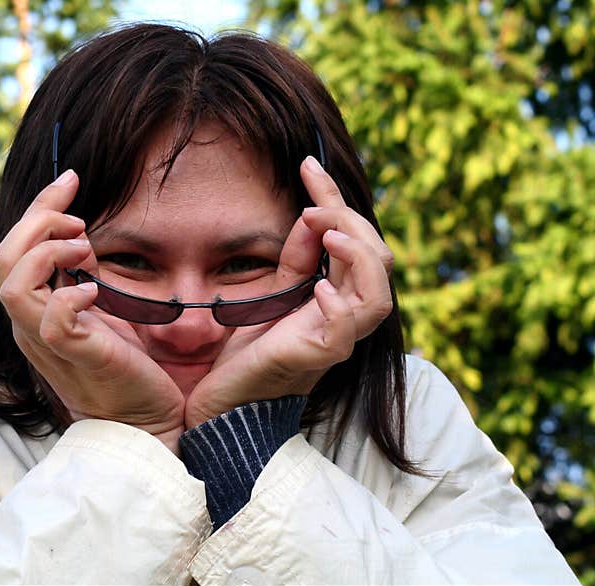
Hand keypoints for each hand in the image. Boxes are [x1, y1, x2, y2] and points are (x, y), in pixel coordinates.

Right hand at [0, 170, 185, 452]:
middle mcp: (30, 325)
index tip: (71, 180)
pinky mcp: (75, 358)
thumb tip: (77, 237)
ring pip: (14, 285)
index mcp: (33, 310)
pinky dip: (70, 296)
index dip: (39, 208)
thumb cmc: (125, 365)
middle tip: (80, 218)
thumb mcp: (96, 309)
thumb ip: (78, 276)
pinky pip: (52, 322)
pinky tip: (95, 290)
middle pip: (4, 258)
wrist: (145, 420)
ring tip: (85, 250)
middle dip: (39, 220)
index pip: (13, 249)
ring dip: (50, 253)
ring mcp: (47, 344)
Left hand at [183, 156, 393, 427]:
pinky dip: (340, 304)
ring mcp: (335, 340)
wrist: (222, 405)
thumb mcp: (269, 295)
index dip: (334, 198)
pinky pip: (347, 331)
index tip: (307, 164)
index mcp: (334, 297)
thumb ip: (293, 260)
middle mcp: (343, 317)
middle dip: (350, 221)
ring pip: (377, 296)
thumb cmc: (246, 355)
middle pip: (377, 261)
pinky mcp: (318, 359)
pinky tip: (318, 286)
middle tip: (313, 201)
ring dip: (358, 258)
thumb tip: (310, 216)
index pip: (352, 241)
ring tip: (329, 234)